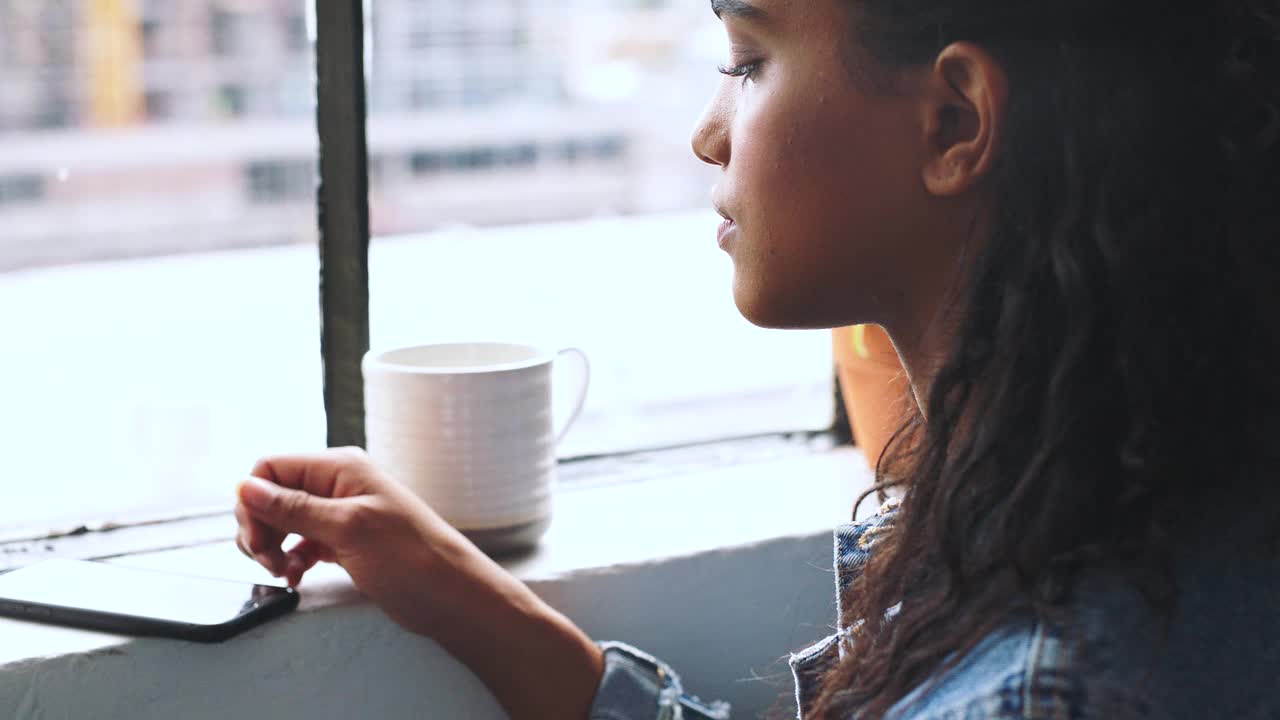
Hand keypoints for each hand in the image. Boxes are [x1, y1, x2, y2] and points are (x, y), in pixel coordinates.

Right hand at [234, 446, 486, 635]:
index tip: (257, 538)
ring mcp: (342, 514)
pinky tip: (296, 577)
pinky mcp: (346, 542)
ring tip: (285, 573)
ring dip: (274, 547)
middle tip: (269, 561)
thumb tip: (245, 486)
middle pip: (272, 496)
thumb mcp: (348, 529)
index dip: (254, 501)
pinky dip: (292, 559)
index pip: (271, 468)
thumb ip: (294, 508)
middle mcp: (338, 485)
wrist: (452, 596)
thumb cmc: (412, 558)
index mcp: (340, 468)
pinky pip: (302, 543)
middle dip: (261, 529)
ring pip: (284, 522)